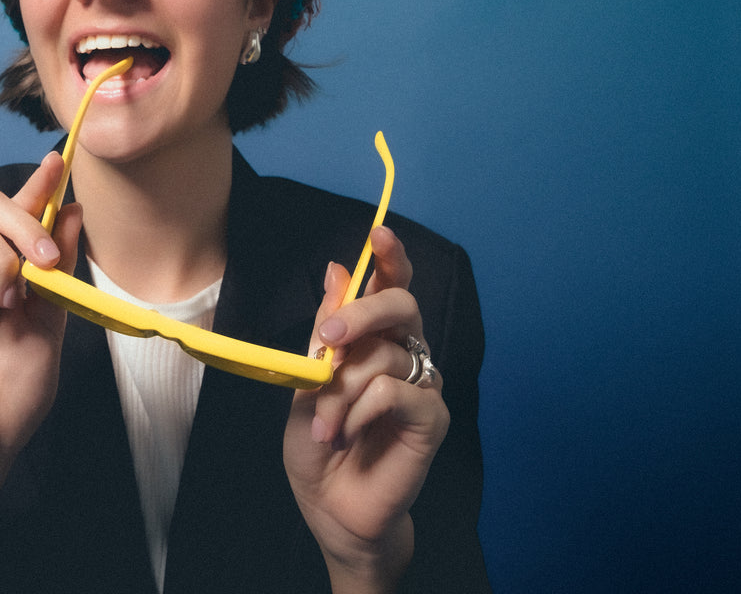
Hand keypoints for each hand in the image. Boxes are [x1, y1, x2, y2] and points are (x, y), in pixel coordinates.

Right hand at [0, 152, 82, 495]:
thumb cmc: (18, 387)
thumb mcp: (52, 319)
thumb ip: (57, 266)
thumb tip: (71, 209)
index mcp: (11, 268)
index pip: (20, 211)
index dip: (38, 184)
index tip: (58, 162)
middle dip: (20, 218)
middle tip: (42, 261)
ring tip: (9, 298)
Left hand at [282, 226, 449, 589]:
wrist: (330, 507)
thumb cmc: (319, 445)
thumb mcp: (307, 382)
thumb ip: (326, 331)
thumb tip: (337, 269)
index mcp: (375, 340)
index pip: (392, 287)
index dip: (391, 258)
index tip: (379, 233)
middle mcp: (405, 355)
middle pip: (401, 306)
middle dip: (360, 314)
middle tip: (326, 342)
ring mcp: (423, 386)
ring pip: (387, 356)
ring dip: (342, 390)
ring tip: (325, 426)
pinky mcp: (432, 420)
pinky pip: (397, 394)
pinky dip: (362, 412)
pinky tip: (348, 434)